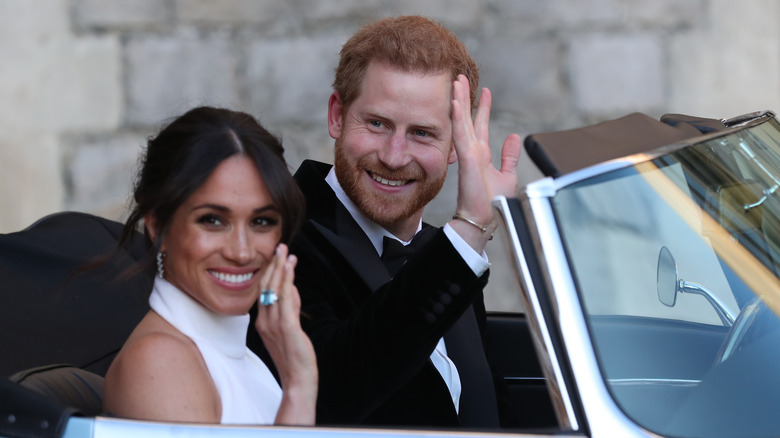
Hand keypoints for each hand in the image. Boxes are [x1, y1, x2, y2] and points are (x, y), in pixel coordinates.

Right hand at [255, 243, 317, 424]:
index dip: (270, 272)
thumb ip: (290, 308)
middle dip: (274, 265)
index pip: (263, 291)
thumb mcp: (289, 328)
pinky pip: (285, 300)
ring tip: (285, 252)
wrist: (297, 379)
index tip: (276, 256)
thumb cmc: (294, 356)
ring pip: (275, 290)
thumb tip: (293, 288)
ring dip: (280, 268)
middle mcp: (264, 321)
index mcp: (262, 321)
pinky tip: (290, 269)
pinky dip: (287, 281)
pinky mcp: (287, 327)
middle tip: (280, 246)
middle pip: (266, 287)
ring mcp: (274, 324)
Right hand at [449, 74, 521, 250]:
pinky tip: (455, 103)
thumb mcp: (507, 175)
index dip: (482, 107)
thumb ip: (509, 156)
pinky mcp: (466, 159)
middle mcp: (473, 151)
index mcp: (481, 154)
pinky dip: (458, 118)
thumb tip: (514, 137)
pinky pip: (461, 134)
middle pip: (467, 118)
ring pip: (461, 121)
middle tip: (461, 77)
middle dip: (464, 97)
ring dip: (458, 101)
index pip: (480, 125)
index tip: (485, 91)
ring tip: (456, 82)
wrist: (484, 219)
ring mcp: (468, 154)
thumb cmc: (493, 203)